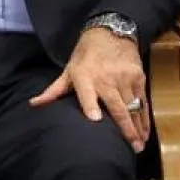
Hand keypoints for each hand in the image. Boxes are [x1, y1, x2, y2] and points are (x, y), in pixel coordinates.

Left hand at [29, 28, 148, 152]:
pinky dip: (145, 118)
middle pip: (117, 105)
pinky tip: (145, 132)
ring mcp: (124, 78)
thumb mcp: (68, 70)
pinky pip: (143, 101)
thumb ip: (54, 90)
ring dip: (137, 127)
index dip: (90, 105)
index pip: (86, 93)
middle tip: (131, 147)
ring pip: (133, 107)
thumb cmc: (85, 55)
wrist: (110, 33)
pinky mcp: (138, 77)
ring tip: (139, 145)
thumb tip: (34, 104)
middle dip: (125, 127)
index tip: (94, 119)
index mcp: (84, 76)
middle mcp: (106, 78)